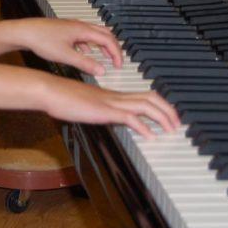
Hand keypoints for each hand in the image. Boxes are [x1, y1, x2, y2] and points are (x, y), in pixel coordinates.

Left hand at [22, 18, 122, 76]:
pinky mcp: (65, 29)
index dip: (116, 53)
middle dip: (113, 47)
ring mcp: (72, 26)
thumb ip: (85, 64)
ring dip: (101, 45)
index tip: (119, 65)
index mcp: (83, 30)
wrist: (24, 32)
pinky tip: (83, 52)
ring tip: (104, 57)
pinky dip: (89, 44)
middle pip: (104, 33)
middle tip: (116, 61)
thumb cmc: (41, 40)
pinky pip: (83, 35)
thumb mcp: (66, 56)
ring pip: (94, 34)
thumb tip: (102, 70)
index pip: (108, 40)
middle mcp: (79, 25)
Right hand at [42, 76, 179, 139]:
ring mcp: (110, 102)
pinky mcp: (104, 110)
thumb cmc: (62, 98)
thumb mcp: (85, 106)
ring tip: (171, 130)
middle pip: (151, 97)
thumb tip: (106, 117)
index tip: (168, 116)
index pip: (143, 95)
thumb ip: (98, 110)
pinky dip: (143, 127)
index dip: (160, 105)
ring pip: (145, 105)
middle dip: (168, 110)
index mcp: (112, 95)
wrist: (50, 91)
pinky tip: (150, 136)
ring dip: (162, 117)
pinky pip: (129, 117)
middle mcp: (115, 96)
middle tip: (177, 124)